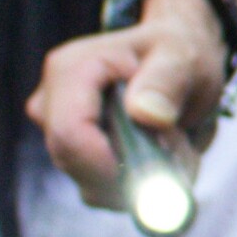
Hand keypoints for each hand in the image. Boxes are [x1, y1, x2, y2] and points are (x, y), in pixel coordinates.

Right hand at [28, 0, 224, 209]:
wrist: (175, 58)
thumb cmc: (178, 51)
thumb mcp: (185, 57)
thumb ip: (168, 82)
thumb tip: (147, 114)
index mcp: (72, 71)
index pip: (70, 135)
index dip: (108, 165)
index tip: (156, 174)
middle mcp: (51, 102)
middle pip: (76, 164)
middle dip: (132, 173)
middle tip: (182, 150)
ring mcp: (55, 129)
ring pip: (89, 182)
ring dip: (138, 178)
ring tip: (175, 144)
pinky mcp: (71, 152)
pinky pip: (98, 185)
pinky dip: (133, 181)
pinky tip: (159, 154)